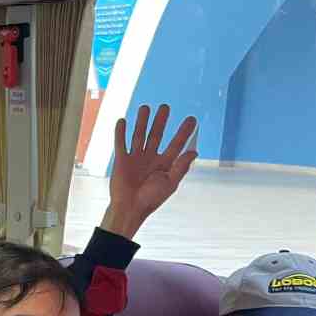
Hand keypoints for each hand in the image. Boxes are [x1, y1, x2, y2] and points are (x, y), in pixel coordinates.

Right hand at [103, 103, 197, 238]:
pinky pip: (121, 143)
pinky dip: (121, 133)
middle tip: (165, 107)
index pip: (176, 144)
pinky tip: (123, 121)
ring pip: (139, 135)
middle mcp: (151, 158)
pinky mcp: (122, 161)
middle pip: (157, 135)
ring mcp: (136, 158)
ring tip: (145, 108)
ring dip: (142, 122)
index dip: (184, 132)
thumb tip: (194, 152)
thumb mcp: (170, 183)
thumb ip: (181, 166)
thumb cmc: (151, 199)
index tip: (192, 119)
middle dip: (161, 121)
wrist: (129, 208)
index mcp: (165, 164)